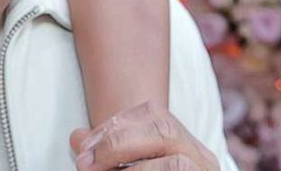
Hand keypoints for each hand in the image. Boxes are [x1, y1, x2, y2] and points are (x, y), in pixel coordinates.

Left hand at [69, 102, 218, 170]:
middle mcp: (203, 160)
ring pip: (176, 165)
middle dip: (119, 143)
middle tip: (85, 163)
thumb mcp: (130, 169)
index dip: (117, 124)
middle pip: (165, 131)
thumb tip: (77, 138)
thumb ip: (106, 156)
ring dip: (134, 170)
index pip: (155, 114)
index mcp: (186, 145)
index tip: (86, 146)